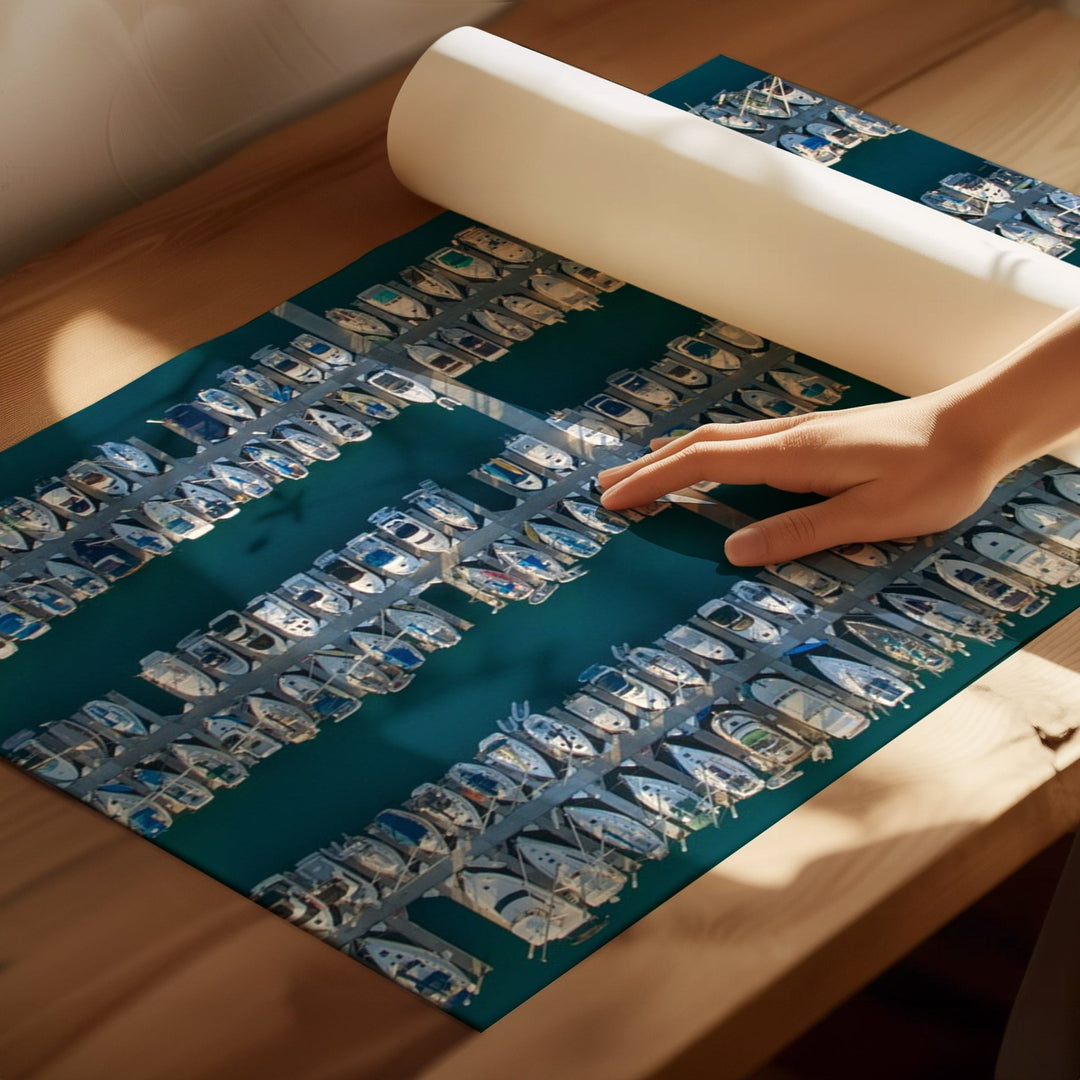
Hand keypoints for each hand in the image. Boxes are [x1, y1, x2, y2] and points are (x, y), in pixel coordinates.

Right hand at [596, 392, 1007, 565]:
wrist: (979, 426)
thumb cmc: (934, 474)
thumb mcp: (871, 515)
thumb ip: (800, 531)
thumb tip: (732, 549)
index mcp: (792, 455)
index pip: (703, 465)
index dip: (654, 482)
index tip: (613, 501)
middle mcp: (787, 437)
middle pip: (699, 445)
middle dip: (648, 467)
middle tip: (604, 487)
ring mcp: (799, 433)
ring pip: (718, 441)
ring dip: (671, 457)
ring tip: (638, 475)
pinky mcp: (814, 438)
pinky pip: (740, 444)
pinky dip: (704, 454)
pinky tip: (706, 465)